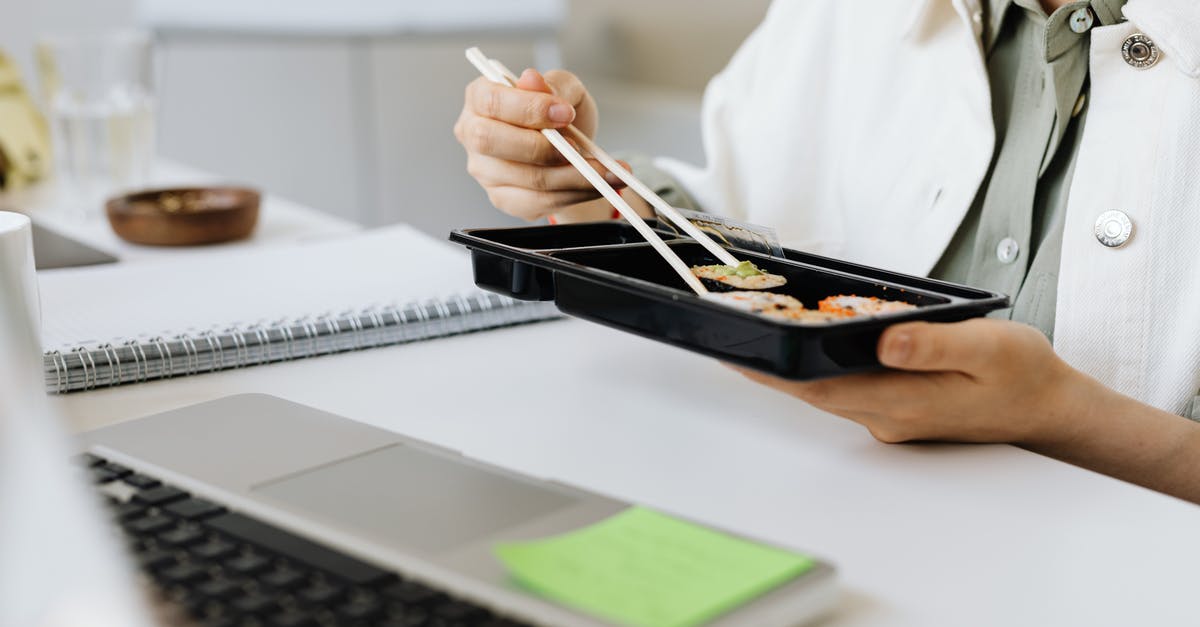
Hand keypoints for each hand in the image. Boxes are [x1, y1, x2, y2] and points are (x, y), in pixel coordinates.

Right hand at [454, 68, 628, 222]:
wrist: (572, 149)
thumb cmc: (560, 113)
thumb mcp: (566, 89)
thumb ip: (554, 83)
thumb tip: (532, 80)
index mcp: (480, 98)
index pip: (491, 102)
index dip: (528, 108)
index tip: (565, 113)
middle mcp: (473, 134)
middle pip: (492, 142)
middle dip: (543, 147)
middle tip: (578, 148)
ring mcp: (485, 171)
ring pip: (527, 178)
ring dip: (574, 176)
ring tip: (607, 170)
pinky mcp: (504, 199)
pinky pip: (540, 202)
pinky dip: (576, 193)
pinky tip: (599, 185)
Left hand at [733, 318, 1095, 444]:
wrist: (1049, 408)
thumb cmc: (1023, 376)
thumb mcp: (989, 348)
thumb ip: (935, 345)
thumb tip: (885, 341)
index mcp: (905, 401)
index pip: (821, 386)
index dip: (775, 371)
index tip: (736, 354)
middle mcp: (888, 415)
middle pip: (812, 389)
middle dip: (767, 366)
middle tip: (726, 334)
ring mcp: (889, 416)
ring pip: (825, 390)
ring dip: (788, 368)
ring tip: (752, 335)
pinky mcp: (895, 408)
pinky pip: (845, 388)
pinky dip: (818, 368)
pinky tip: (805, 346)